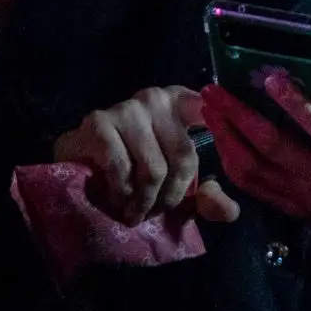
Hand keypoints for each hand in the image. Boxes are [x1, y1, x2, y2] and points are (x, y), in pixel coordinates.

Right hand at [52, 86, 239, 225]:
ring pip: (153, 168)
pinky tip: (117, 199)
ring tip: (136, 212)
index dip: (224, 132)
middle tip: (157, 212)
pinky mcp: (98, 122)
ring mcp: (127, 108)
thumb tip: (230, 212)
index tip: (231, 154)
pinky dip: (121, 193)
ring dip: (144, 201)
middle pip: (183, 158)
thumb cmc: (136, 171)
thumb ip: (207, 197)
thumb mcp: (176, 184)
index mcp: (182, 103)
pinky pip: (121, 168)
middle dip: (172, 196)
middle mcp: (156, 98)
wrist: (80, 167)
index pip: (211, 112)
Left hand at [200, 73, 310, 310]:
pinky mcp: (291, 208)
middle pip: (270, 146)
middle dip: (237, 115)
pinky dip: (231, 163)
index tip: (269, 79)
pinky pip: (252, 187)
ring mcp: (302, 197)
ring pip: (252, 169)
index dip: (292, 103)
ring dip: (226, 138)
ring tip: (210, 110)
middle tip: (214, 90)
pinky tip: (222, 141)